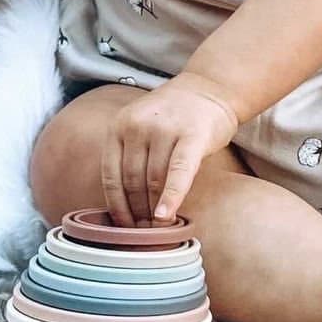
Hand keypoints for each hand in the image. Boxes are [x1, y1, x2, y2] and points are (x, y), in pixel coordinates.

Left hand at [101, 71, 239, 226]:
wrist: (210, 88)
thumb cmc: (175, 115)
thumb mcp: (140, 126)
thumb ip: (130, 155)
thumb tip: (125, 206)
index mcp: (119, 125)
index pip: (111, 176)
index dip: (116, 207)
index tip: (123, 227)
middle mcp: (138, 125)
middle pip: (132, 181)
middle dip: (137, 212)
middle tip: (145, 233)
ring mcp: (165, 129)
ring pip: (154, 181)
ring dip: (154, 210)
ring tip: (159, 228)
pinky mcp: (192, 135)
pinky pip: (178, 173)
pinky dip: (171, 197)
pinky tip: (167, 216)